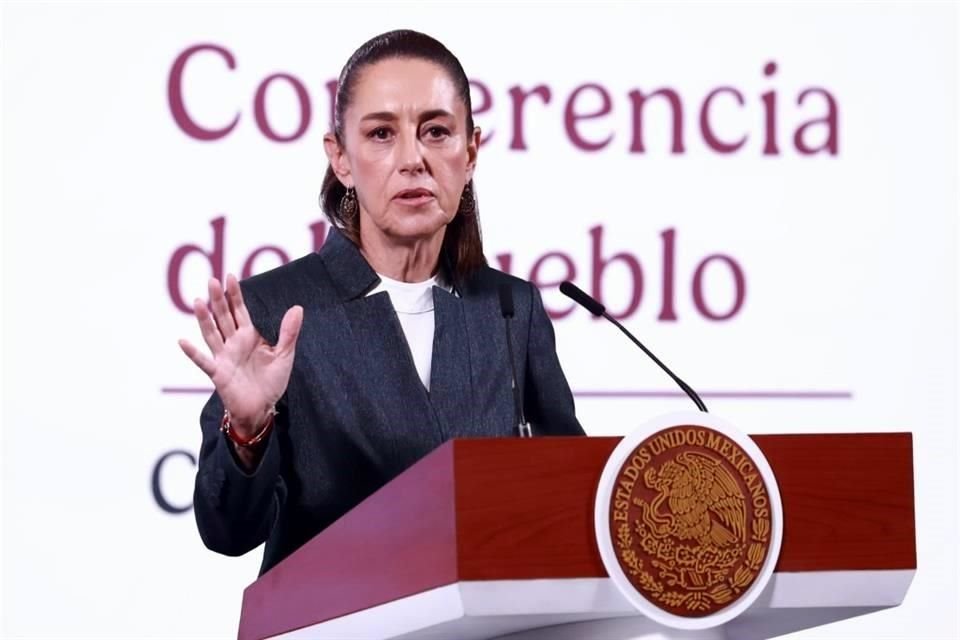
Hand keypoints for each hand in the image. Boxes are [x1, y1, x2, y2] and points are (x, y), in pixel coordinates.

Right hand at [179, 274, 302, 437]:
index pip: (240, 311)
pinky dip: (193, 352)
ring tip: (198, 302)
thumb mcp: (285, 355)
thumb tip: (297, 308)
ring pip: (212, 334)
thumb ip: (288, 332)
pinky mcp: (218, 373)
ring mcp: (224, 357)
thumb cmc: (272, 381)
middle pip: (224, 317)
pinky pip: (204, 361)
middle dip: (219, 300)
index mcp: (249, 336)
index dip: (235, 295)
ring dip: (204, 319)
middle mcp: (234, 343)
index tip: (230, 276)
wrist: (262, 408)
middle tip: (212, 280)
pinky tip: (183, 341)